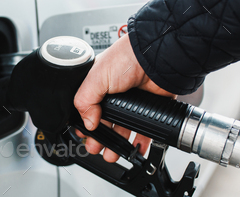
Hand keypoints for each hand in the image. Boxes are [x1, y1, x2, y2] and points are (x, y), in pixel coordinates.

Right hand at [74, 35, 175, 162]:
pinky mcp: (147, 108)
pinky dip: (139, 141)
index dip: (85, 123)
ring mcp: (131, 102)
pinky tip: (135, 149)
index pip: (87, 109)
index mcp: (97, 85)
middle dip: (99, 138)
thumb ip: (84, 101)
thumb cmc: (126, 58)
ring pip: (122, 128)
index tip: (84, 135)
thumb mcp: (95, 78)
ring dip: (117, 144)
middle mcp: (113, 94)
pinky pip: (143, 128)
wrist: (155, 58)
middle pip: (104, 122)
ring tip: (112, 154)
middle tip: (96, 148)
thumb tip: (87, 123)